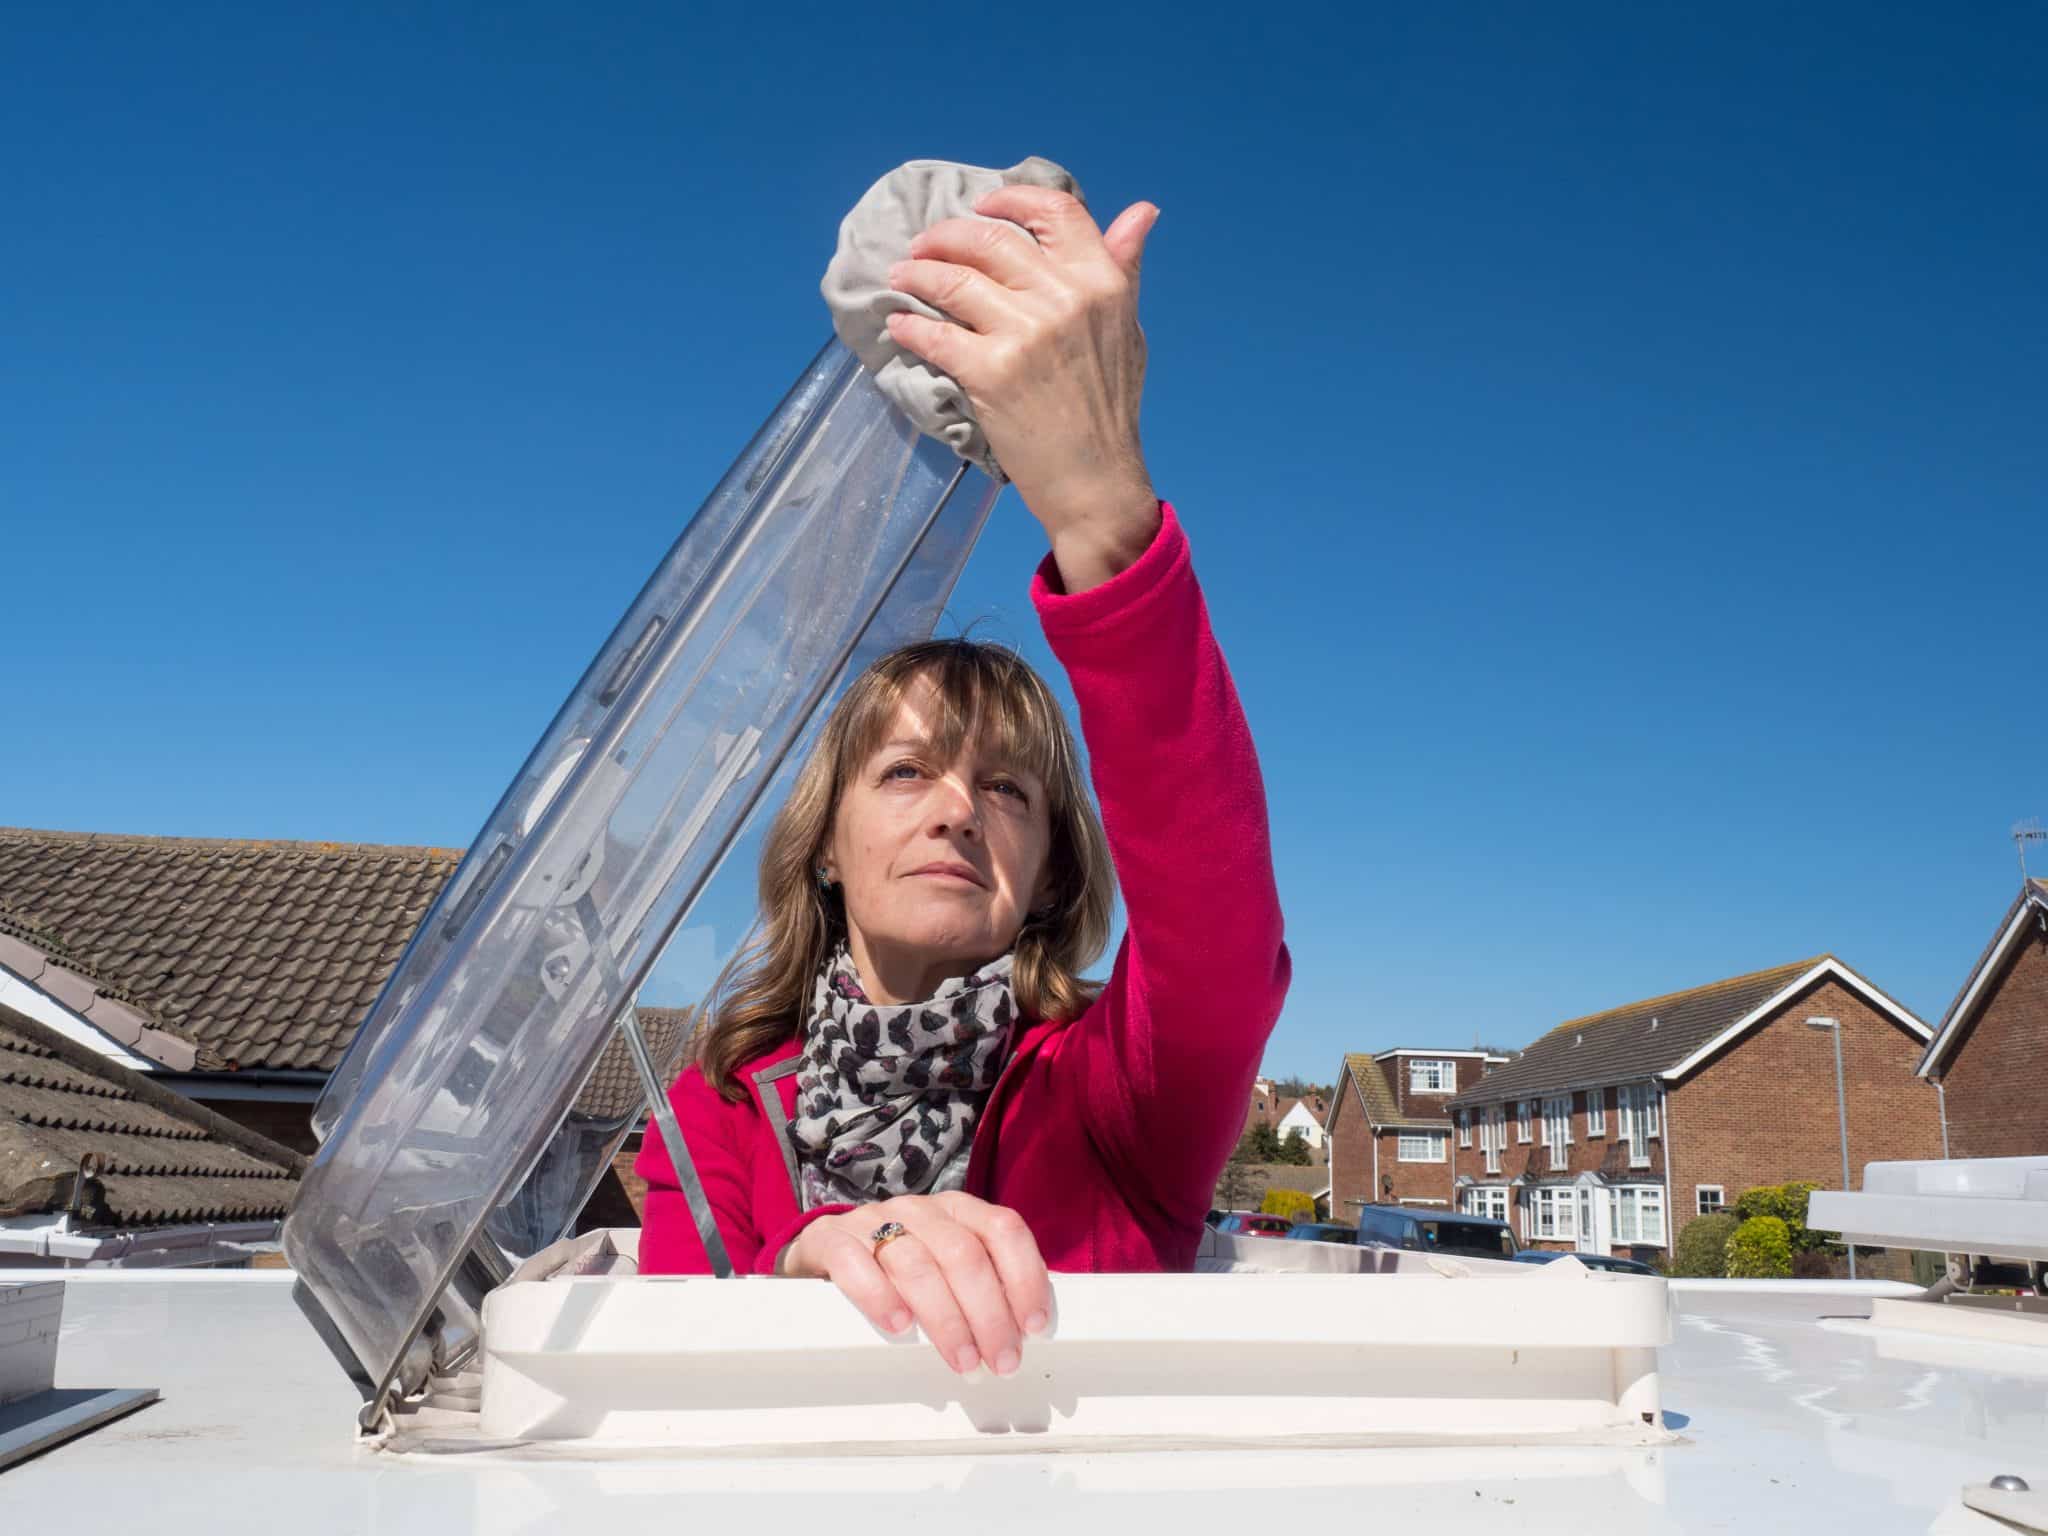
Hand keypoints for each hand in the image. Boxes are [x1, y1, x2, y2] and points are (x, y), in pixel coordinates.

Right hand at [779, 1191, 1051, 1375]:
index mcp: (957, 1210)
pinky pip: (855, 1262)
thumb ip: (983, 1285)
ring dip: (946, 1320)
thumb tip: (1026, 1333)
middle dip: (989, 1314)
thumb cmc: (898, 1268)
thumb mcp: (946, 1267)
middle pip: (963, 1254)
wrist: (824, 1251)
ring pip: (916, 1263)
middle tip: (1001, 1361)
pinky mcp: (831, 1239)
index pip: (1003, 1229)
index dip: (1025, 1277)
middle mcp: (919, 1210)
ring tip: (963, 1361)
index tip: (1035, 1326)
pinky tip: (900, 1327)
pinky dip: (880, 1296)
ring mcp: (873, 1220)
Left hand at [885, 186, 1162, 591]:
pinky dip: (909, 326)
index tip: (982, 206)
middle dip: (945, 236)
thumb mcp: (1127, 326)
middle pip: (988, 238)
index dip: (1010, 199)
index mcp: (1100, 280)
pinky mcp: (989, 371)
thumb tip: (1141, 212)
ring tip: (901, 278)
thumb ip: (1123, 267)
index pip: (1054, 210)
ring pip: (952, 280)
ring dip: (916, 275)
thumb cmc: (1109, 405)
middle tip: (922, 247)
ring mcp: (1024, 333)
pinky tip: (899, 325)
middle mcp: (1063, 298)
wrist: (1094, 478)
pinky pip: (934, 334)